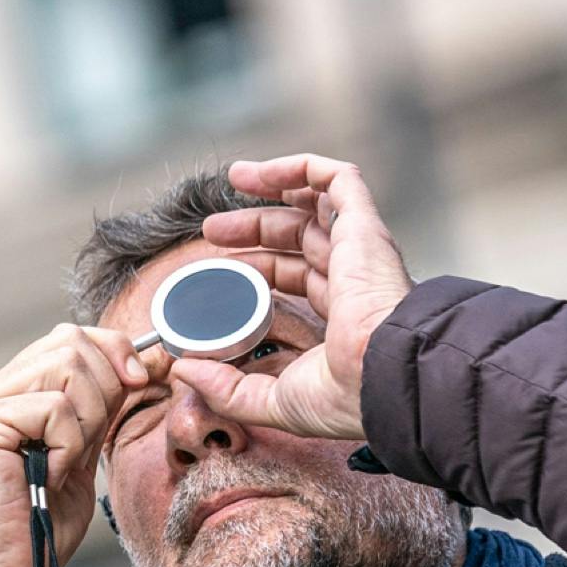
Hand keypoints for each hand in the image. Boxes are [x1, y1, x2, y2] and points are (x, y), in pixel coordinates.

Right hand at [0, 323, 152, 566]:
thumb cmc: (40, 527)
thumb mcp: (83, 453)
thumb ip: (100, 406)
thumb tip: (148, 359)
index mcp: (11, 393)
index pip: (70, 338)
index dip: (114, 351)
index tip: (142, 381)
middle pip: (71, 342)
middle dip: (106, 387)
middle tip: (94, 441)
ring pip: (66, 367)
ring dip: (88, 419)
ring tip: (66, 463)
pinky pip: (54, 409)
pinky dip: (68, 446)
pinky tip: (50, 477)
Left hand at [178, 155, 414, 440]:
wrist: (382, 374)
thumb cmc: (342, 394)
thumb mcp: (272, 399)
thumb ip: (228, 389)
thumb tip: (184, 371)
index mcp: (342, 316)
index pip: (298, 279)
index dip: (259, 271)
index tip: (219, 274)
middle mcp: (354, 277)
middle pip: (299, 238)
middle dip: (255, 228)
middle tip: (212, 230)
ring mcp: (360, 249)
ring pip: (317, 202)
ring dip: (274, 187)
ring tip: (233, 180)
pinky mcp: (363, 225)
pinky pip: (337, 179)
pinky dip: (300, 167)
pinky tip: (258, 172)